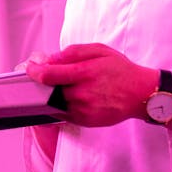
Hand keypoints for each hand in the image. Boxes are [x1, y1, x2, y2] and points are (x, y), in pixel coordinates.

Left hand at [24, 43, 158, 127]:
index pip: (48, 75)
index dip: (34, 71)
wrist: (142, 94)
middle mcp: (82, 93)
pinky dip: (60, 106)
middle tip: (43, 77)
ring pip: (54, 103)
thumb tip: (50, 58)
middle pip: (48, 91)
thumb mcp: (99, 50)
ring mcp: (83, 110)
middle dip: (42, 84)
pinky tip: (67, 98)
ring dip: (51, 95)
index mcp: (84, 73)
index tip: (29, 68)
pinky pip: (63, 114)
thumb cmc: (121, 70)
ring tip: (60, 87)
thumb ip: (72, 53)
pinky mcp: (85, 121)